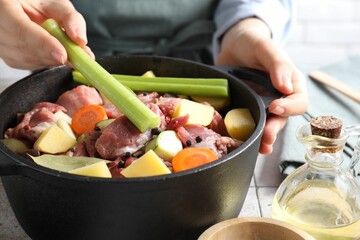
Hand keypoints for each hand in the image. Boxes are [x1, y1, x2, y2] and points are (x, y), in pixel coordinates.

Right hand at [0, 0, 92, 69]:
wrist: (27, 9)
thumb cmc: (39, 3)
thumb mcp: (57, 4)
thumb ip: (70, 18)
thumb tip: (80, 40)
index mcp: (4, 5)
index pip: (20, 28)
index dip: (42, 43)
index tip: (63, 54)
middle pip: (22, 47)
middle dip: (51, 55)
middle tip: (76, 58)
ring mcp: (0, 42)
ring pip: (25, 59)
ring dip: (50, 59)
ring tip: (69, 53)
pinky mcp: (7, 55)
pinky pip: (26, 64)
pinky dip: (45, 61)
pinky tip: (55, 53)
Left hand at [216, 18, 307, 153]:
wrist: (233, 45)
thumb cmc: (253, 43)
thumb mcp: (265, 48)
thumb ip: (277, 64)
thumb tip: (286, 87)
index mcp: (291, 84)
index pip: (298, 102)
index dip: (289, 108)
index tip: (274, 107)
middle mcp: (279, 98)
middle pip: (282, 119)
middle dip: (275, 130)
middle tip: (266, 138)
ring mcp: (262, 105)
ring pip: (267, 126)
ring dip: (263, 138)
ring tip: (258, 148)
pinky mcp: (247, 109)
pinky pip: (249, 124)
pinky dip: (247, 134)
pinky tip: (243, 143)